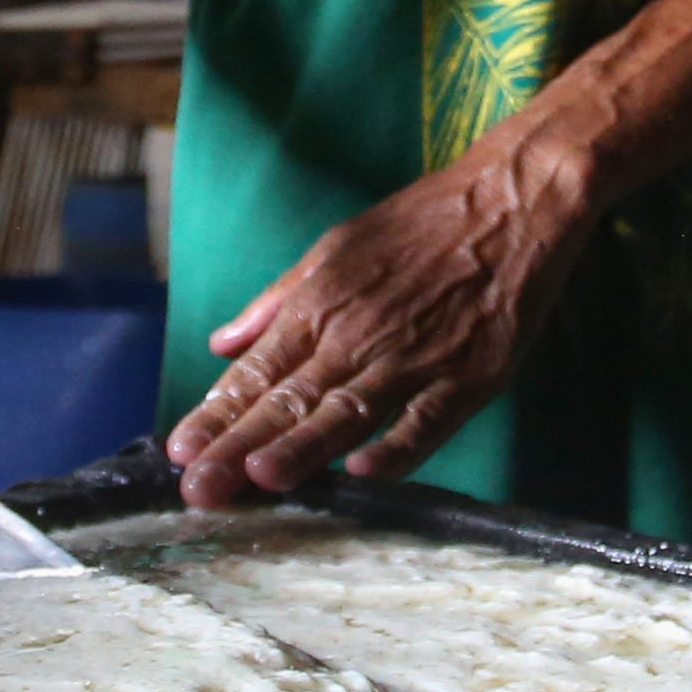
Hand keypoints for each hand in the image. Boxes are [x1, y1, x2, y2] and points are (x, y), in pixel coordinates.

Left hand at [167, 146, 582, 506]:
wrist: (512, 200)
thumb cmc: (420, 224)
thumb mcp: (334, 247)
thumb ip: (277, 301)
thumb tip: (221, 343)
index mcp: (320, 304)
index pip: (256, 373)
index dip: (215, 415)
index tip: (179, 453)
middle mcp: (358, 334)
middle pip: (289, 401)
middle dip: (238, 448)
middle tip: (198, 491)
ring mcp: (414, 357)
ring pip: (347, 413)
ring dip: (302, 449)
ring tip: (258, 482)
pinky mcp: (469, 375)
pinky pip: (427, 419)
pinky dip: (396, 447)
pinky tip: (363, 473)